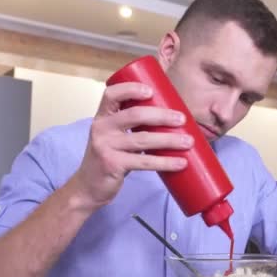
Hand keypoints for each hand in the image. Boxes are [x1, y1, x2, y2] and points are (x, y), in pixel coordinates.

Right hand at [71, 82, 192, 208]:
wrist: (88, 188)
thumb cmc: (109, 158)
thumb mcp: (113, 136)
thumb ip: (131, 126)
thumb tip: (169, 119)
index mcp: (102, 117)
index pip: (111, 94)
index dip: (131, 89)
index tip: (151, 91)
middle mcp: (101, 128)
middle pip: (135, 115)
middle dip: (162, 115)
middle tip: (182, 119)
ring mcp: (106, 146)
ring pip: (143, 139)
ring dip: (170, 140)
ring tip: (188, 141)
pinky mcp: (113, 164)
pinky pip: (144, 161)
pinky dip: (165, 162)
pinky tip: (180, 163)